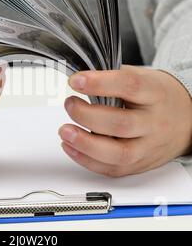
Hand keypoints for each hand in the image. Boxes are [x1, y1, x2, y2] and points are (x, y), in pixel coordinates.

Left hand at [59, 65, 191, 176]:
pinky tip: (71, 146)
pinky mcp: (139, 164)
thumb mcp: (142, 78)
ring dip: (84, 143)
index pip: (128, 85)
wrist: (187, 119)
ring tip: (65, 131)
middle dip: (86, 115)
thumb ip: (111, 77)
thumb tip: (77, 78)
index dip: (99, 83)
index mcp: (154, 93)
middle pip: (120, 124)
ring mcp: (148, 146)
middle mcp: (154, 122)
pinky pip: (112, 168)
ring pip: (117, 153)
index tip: (76, 81)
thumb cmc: (158, 96)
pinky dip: (86, 160)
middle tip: (69, 104)